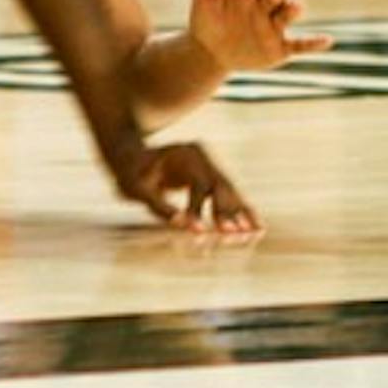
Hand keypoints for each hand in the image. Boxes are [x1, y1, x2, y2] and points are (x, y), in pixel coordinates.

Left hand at [107, 139, 258, 232]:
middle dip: (226, 211)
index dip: (200, 208)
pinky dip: (242, 209)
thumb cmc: (130, 173)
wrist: (132, 154)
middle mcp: (199, 156)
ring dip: (240, 213)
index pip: (197, 184)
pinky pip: (230, 194)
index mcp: (181, 155)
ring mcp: (208, 163)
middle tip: (234, 234)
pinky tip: (257, 226)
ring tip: (254, 233)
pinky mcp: (212, 174)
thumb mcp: (136, 188)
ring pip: (228, 190)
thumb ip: (159, 206)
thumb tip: (183, 225)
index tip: (203, 231)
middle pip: (218, 185)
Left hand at [186, 0, 333, 72]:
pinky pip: (301, 45)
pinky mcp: (281, 47)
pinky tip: (329, 40)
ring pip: (288, 14)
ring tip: (296, 7)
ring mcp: (275, 26)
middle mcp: (266, 6)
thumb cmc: (207, 19)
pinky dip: (314, 43)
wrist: (209, 51)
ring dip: (293, 10)